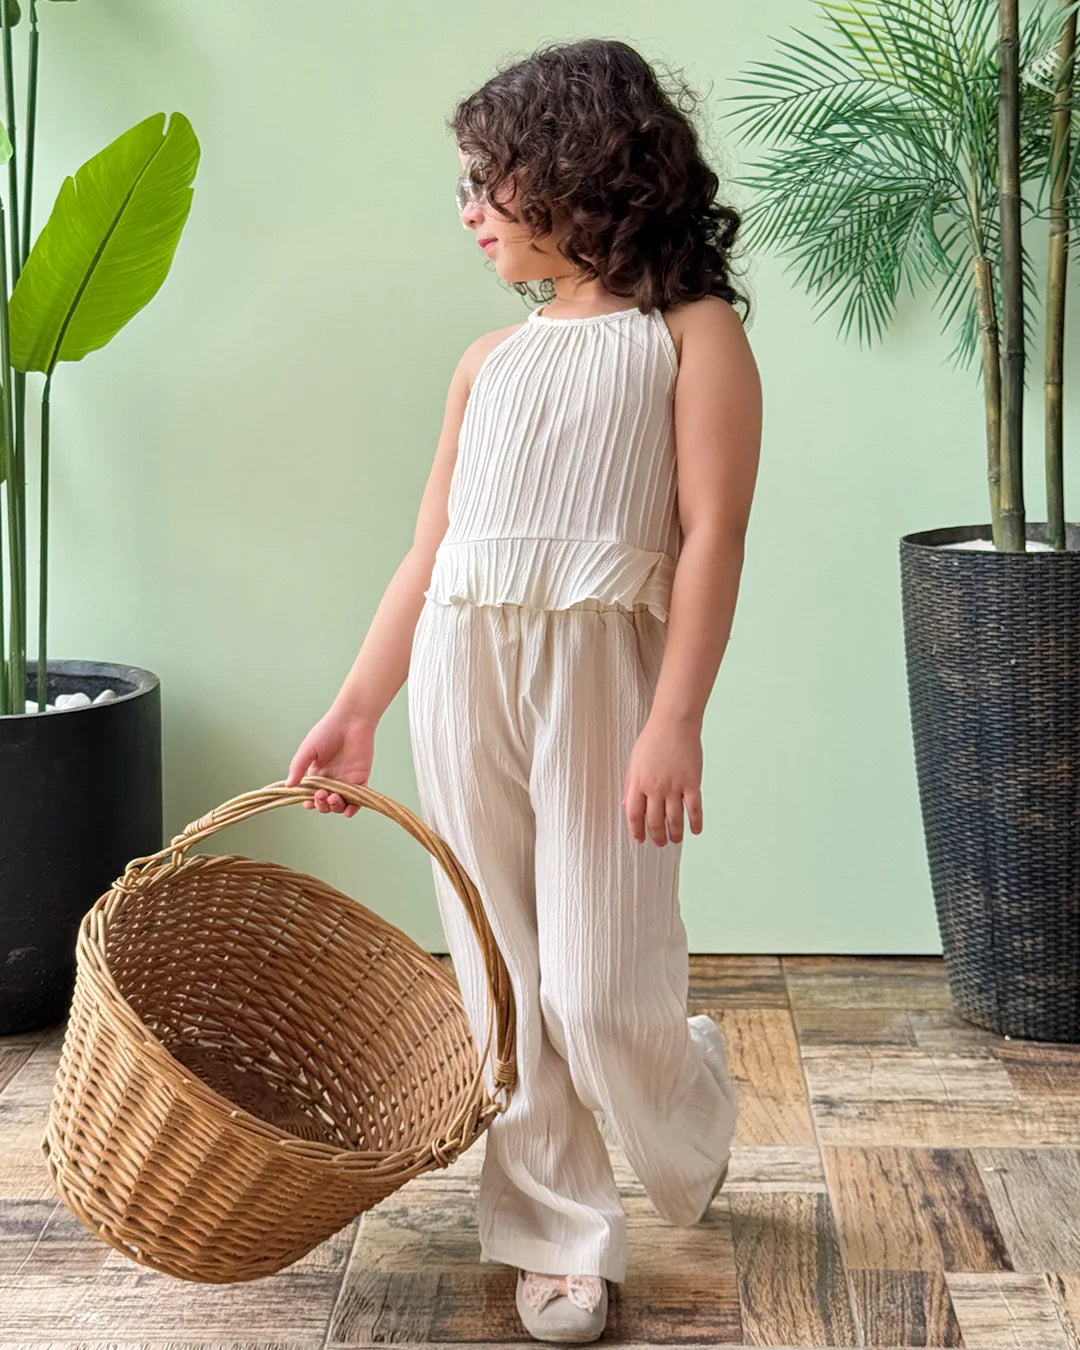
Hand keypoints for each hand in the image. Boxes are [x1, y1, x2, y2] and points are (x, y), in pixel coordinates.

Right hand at [284, 703, 377, 816]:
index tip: (308, 803)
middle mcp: (332, 781)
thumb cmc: (328, 730)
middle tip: (321, 794)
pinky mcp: (361, 780)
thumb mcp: (308, 749)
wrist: (351, 720)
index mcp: (318, 775)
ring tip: (333, 798)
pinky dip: (353, 809)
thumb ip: (298, 767)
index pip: (312, 796)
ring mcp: (347, 781)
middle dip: (322, 805)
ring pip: (341, 805)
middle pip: (326, 803)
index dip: (310, 802)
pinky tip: (347, 810)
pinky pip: (358, 801)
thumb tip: (288, 786)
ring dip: (335, 807)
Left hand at [621, 715, 702, 844]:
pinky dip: (695, 822)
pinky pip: (694, 809)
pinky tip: (695, 831)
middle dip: (657, 836)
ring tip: (675, 840)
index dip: (636, 830)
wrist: (674, 723)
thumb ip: (630, 785)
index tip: (639, 839)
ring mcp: (674, 786)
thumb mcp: (634, 762)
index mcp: (638, 783)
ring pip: (674, 819)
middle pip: (654, 821)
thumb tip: (624, 804)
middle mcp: (655, 788)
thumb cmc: (653, 739)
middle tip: (660, 843)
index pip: (634, 814)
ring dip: (675, 834)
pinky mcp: (692, 783)